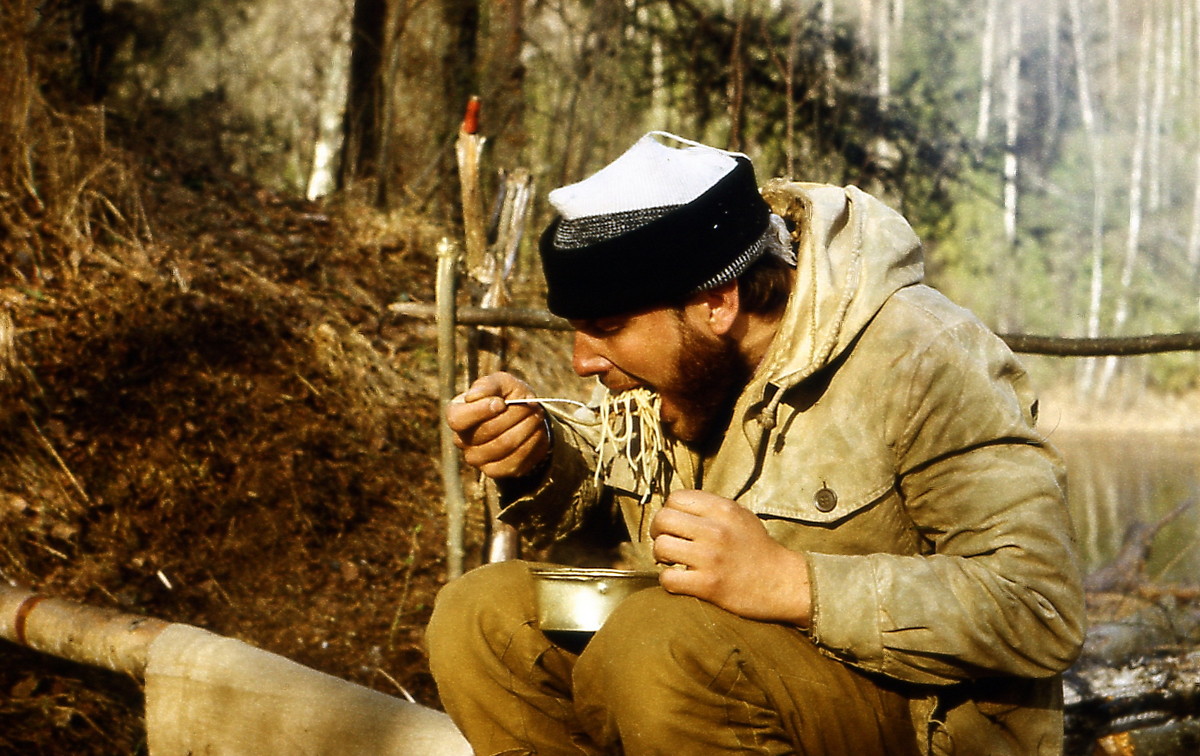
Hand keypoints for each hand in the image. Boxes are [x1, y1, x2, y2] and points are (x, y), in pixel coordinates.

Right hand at [446, 372, 549, 478]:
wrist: (524, 418)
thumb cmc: (507, 397)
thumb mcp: (501, 383)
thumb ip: (488, 385)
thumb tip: (473, 397)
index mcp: (456, 414)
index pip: (457, 419)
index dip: (480, 411)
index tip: (501, 403)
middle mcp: (461, 439)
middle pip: (488, 430)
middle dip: (515, 415)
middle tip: (531, 406)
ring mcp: (476, 459)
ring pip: (504, 445)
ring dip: (526, 428)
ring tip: (536, 417)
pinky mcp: (494, 471)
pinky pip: (514, 460)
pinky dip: (530, 444)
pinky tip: (536, 433)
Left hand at [650, 490, 811, 625]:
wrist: (783, 583)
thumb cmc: (759, 550)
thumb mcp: (741, 517)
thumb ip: (712, 509)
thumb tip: (678, 507)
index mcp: (723, 510)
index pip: (676, 498)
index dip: (669, 510)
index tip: (675, 524)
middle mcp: (716, 530)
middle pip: (663, 519)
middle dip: (658, 531)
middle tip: (667, 541)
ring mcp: (711, 558)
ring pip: (661, 547)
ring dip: (661, 556)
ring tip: (672, 561)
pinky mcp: (708, 585)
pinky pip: (668, 578)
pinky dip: (668, 581)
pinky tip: (680, 579)